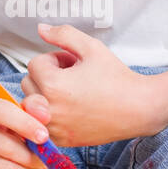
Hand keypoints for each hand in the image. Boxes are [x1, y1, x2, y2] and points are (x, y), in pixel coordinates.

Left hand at [19, 23, 151, 146]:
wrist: (139, 108)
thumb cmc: (117, 77)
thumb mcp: (91, 47)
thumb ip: (63, 34)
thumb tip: (40, 28)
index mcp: (52, 85)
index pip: (35, 64)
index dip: (55, 59)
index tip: (74, 63)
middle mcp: (49, 109)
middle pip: (28, 83)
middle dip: (47, 76)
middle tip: (73, 76)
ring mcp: (55, 128)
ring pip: (32, 104)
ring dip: (46, 95)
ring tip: (72, 92)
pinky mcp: (62, 140)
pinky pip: (42, 122)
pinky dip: (50, 114)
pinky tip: (71, 108)